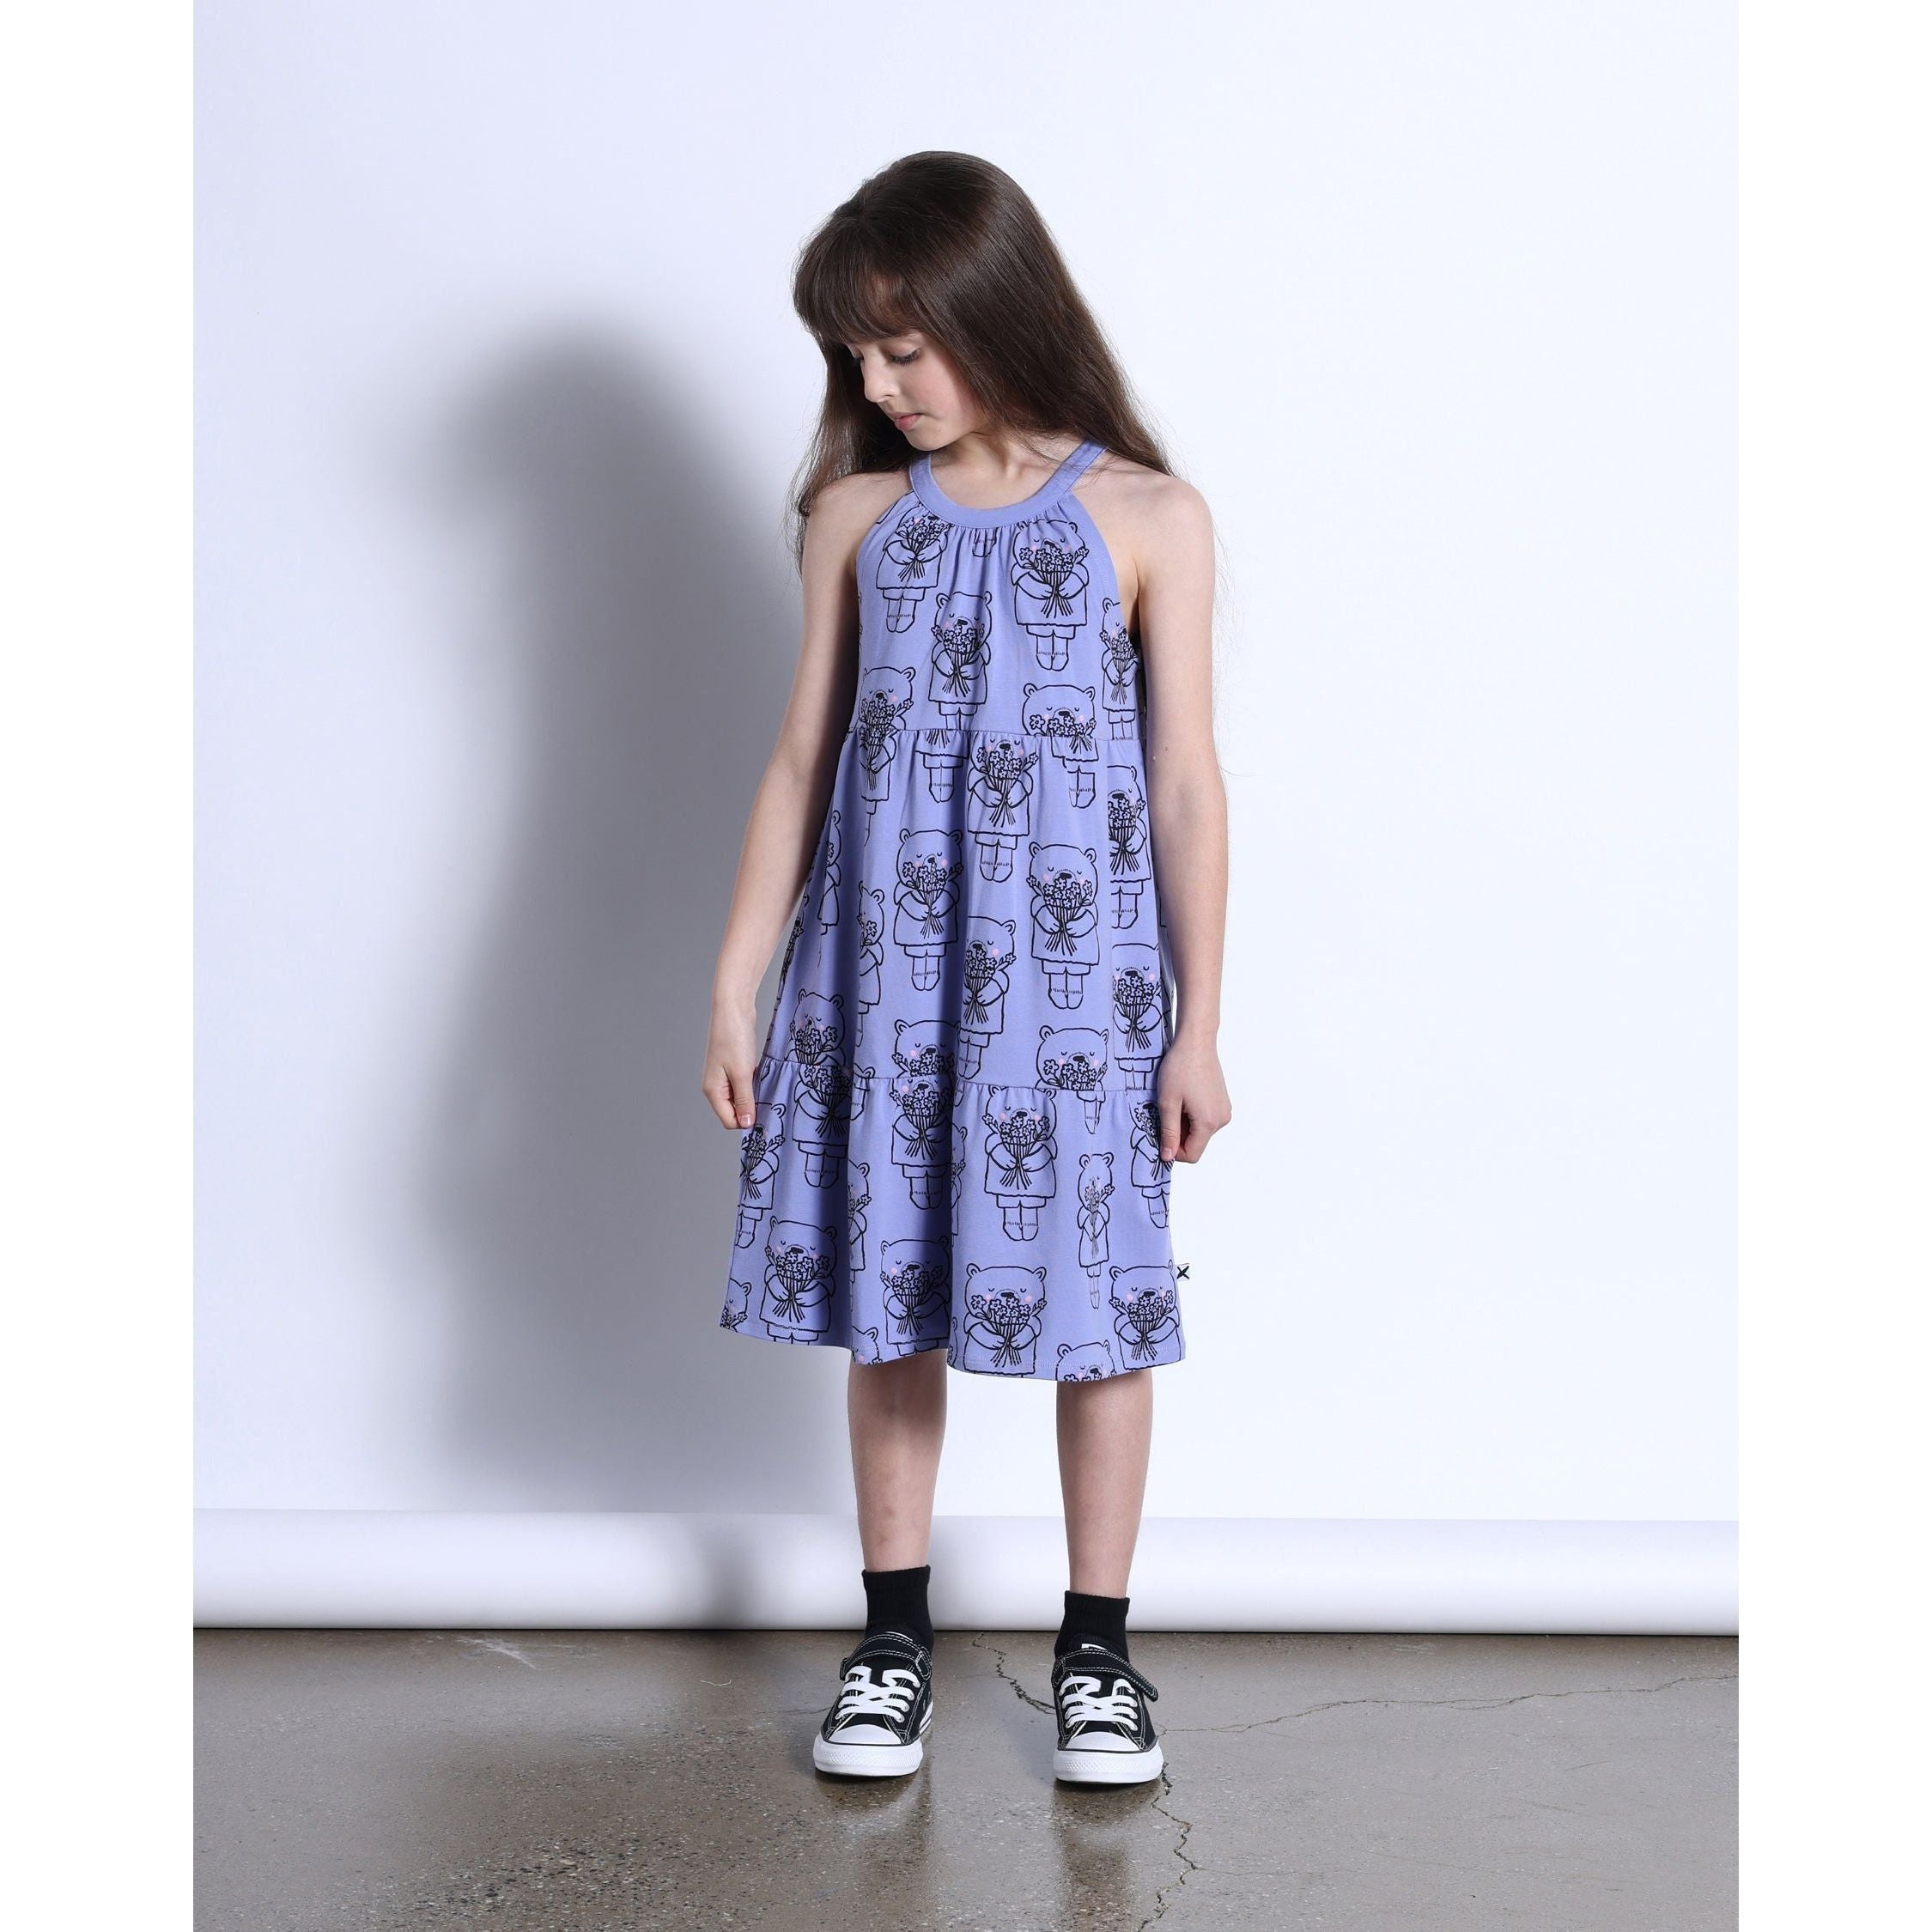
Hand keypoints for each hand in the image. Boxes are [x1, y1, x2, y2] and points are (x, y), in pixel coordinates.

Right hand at [702, 995, 759, 1129]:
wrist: (733, 1009)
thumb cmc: (733, 1037)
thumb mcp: (742, 1072)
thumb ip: (745, 1100)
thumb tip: (746, 1124)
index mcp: (713, 1090)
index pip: (729, 1120)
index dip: (746, 1121)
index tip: (765, 1114)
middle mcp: (715, 1086)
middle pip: (734, 1111)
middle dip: (751, 1109)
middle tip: (768, 1099)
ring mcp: (723, 1077)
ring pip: (740, 1098)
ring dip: (753, 1096)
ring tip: (764, 1085)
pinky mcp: (732, 1067)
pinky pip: (743, 1085)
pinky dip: (753, 1085)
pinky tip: (761, 1076)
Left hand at [1156, 1037, 1231, 1164]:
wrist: (1196, 1042)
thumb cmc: (1180, 1068)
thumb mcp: (1168, 1102)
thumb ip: (1169, 1132)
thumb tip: (1167, 1157)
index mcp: (1209, 1122)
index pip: (1191, 1155)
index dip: (1173, 1150)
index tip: (1161, 1132)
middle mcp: (1222, 1119)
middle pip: (1196, 1143)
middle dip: (1179, 1134)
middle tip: (1167, 1110)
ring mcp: (1224, 1110)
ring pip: (1200, 1131)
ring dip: (1185, 1123)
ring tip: (1177, 1100)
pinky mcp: (1223, 1102)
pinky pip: (1206, 1119)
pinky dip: (1193, 1114)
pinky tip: (1186, 1096)